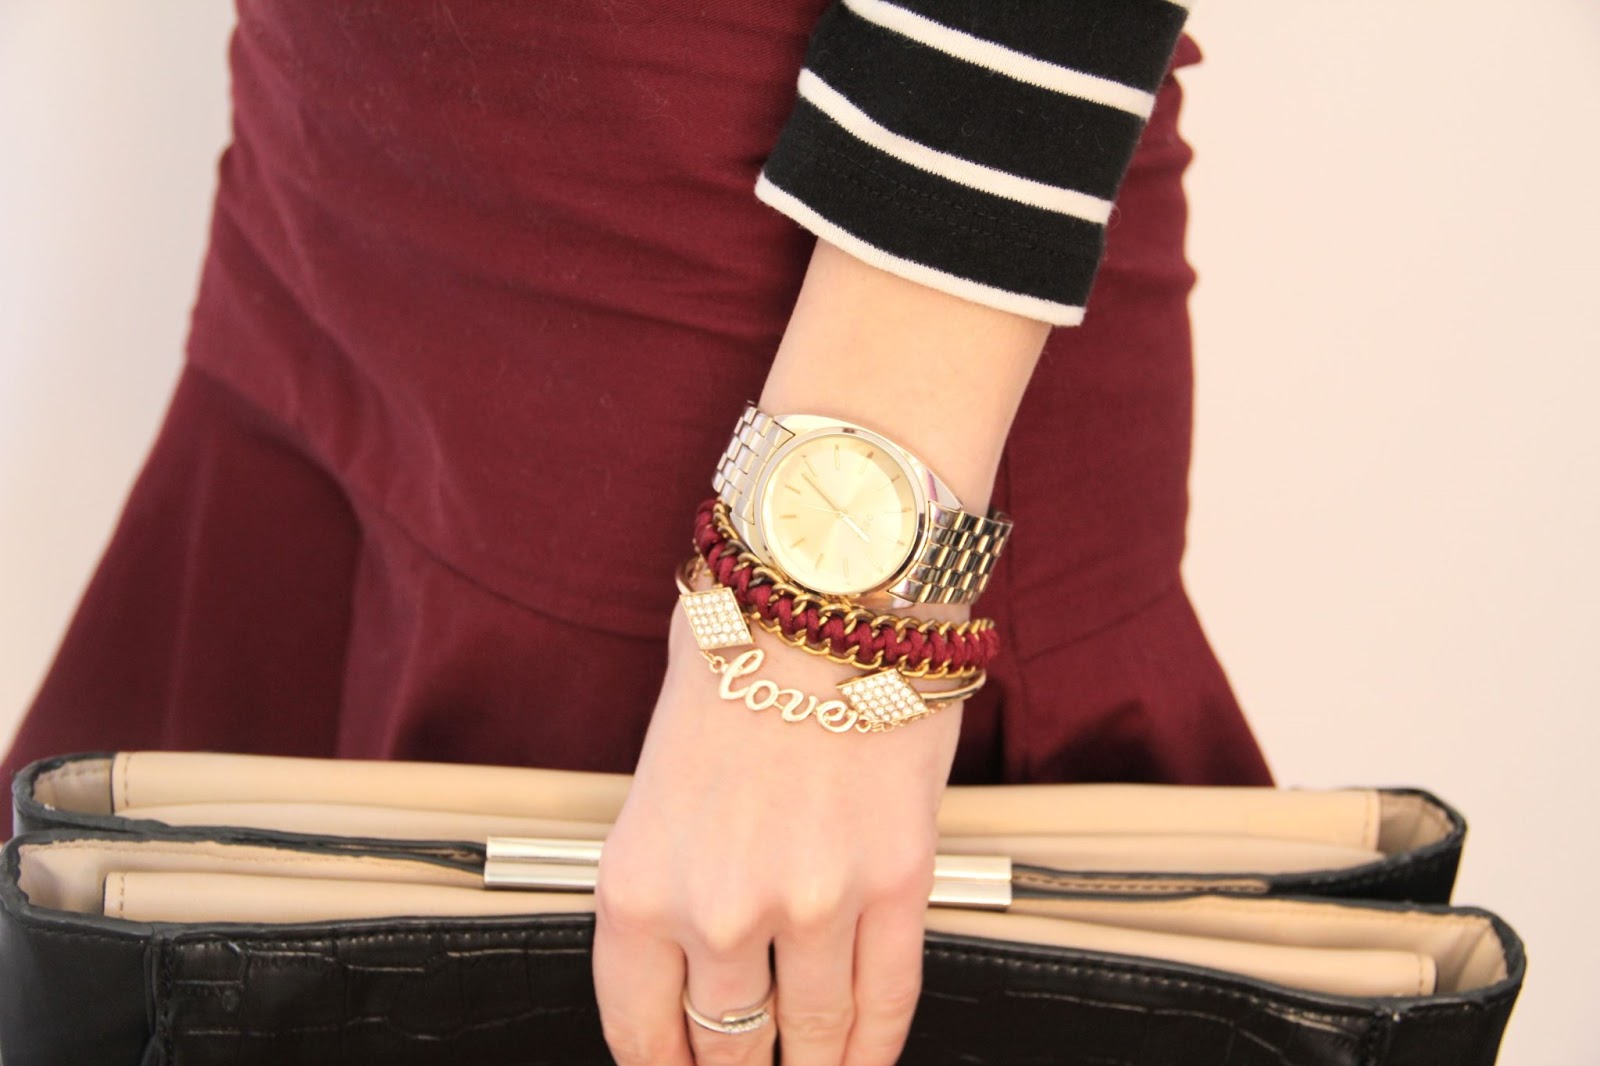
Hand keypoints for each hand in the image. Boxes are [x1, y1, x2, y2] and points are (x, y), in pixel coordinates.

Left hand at [591, 590, 964, 1064]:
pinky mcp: (898, 882)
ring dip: (812, 1065)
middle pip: (729, 1045)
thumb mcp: (656, 767)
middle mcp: (721, 911)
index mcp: (640, 882)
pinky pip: (890, 998)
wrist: (827, 585)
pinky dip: (877, 1044)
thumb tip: (685, 934)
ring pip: (816, 1036)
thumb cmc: (739, 647)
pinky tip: (864, 1058)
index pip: (640, 1030)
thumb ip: (667, 864)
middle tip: (747, 1064)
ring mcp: (816, 904)